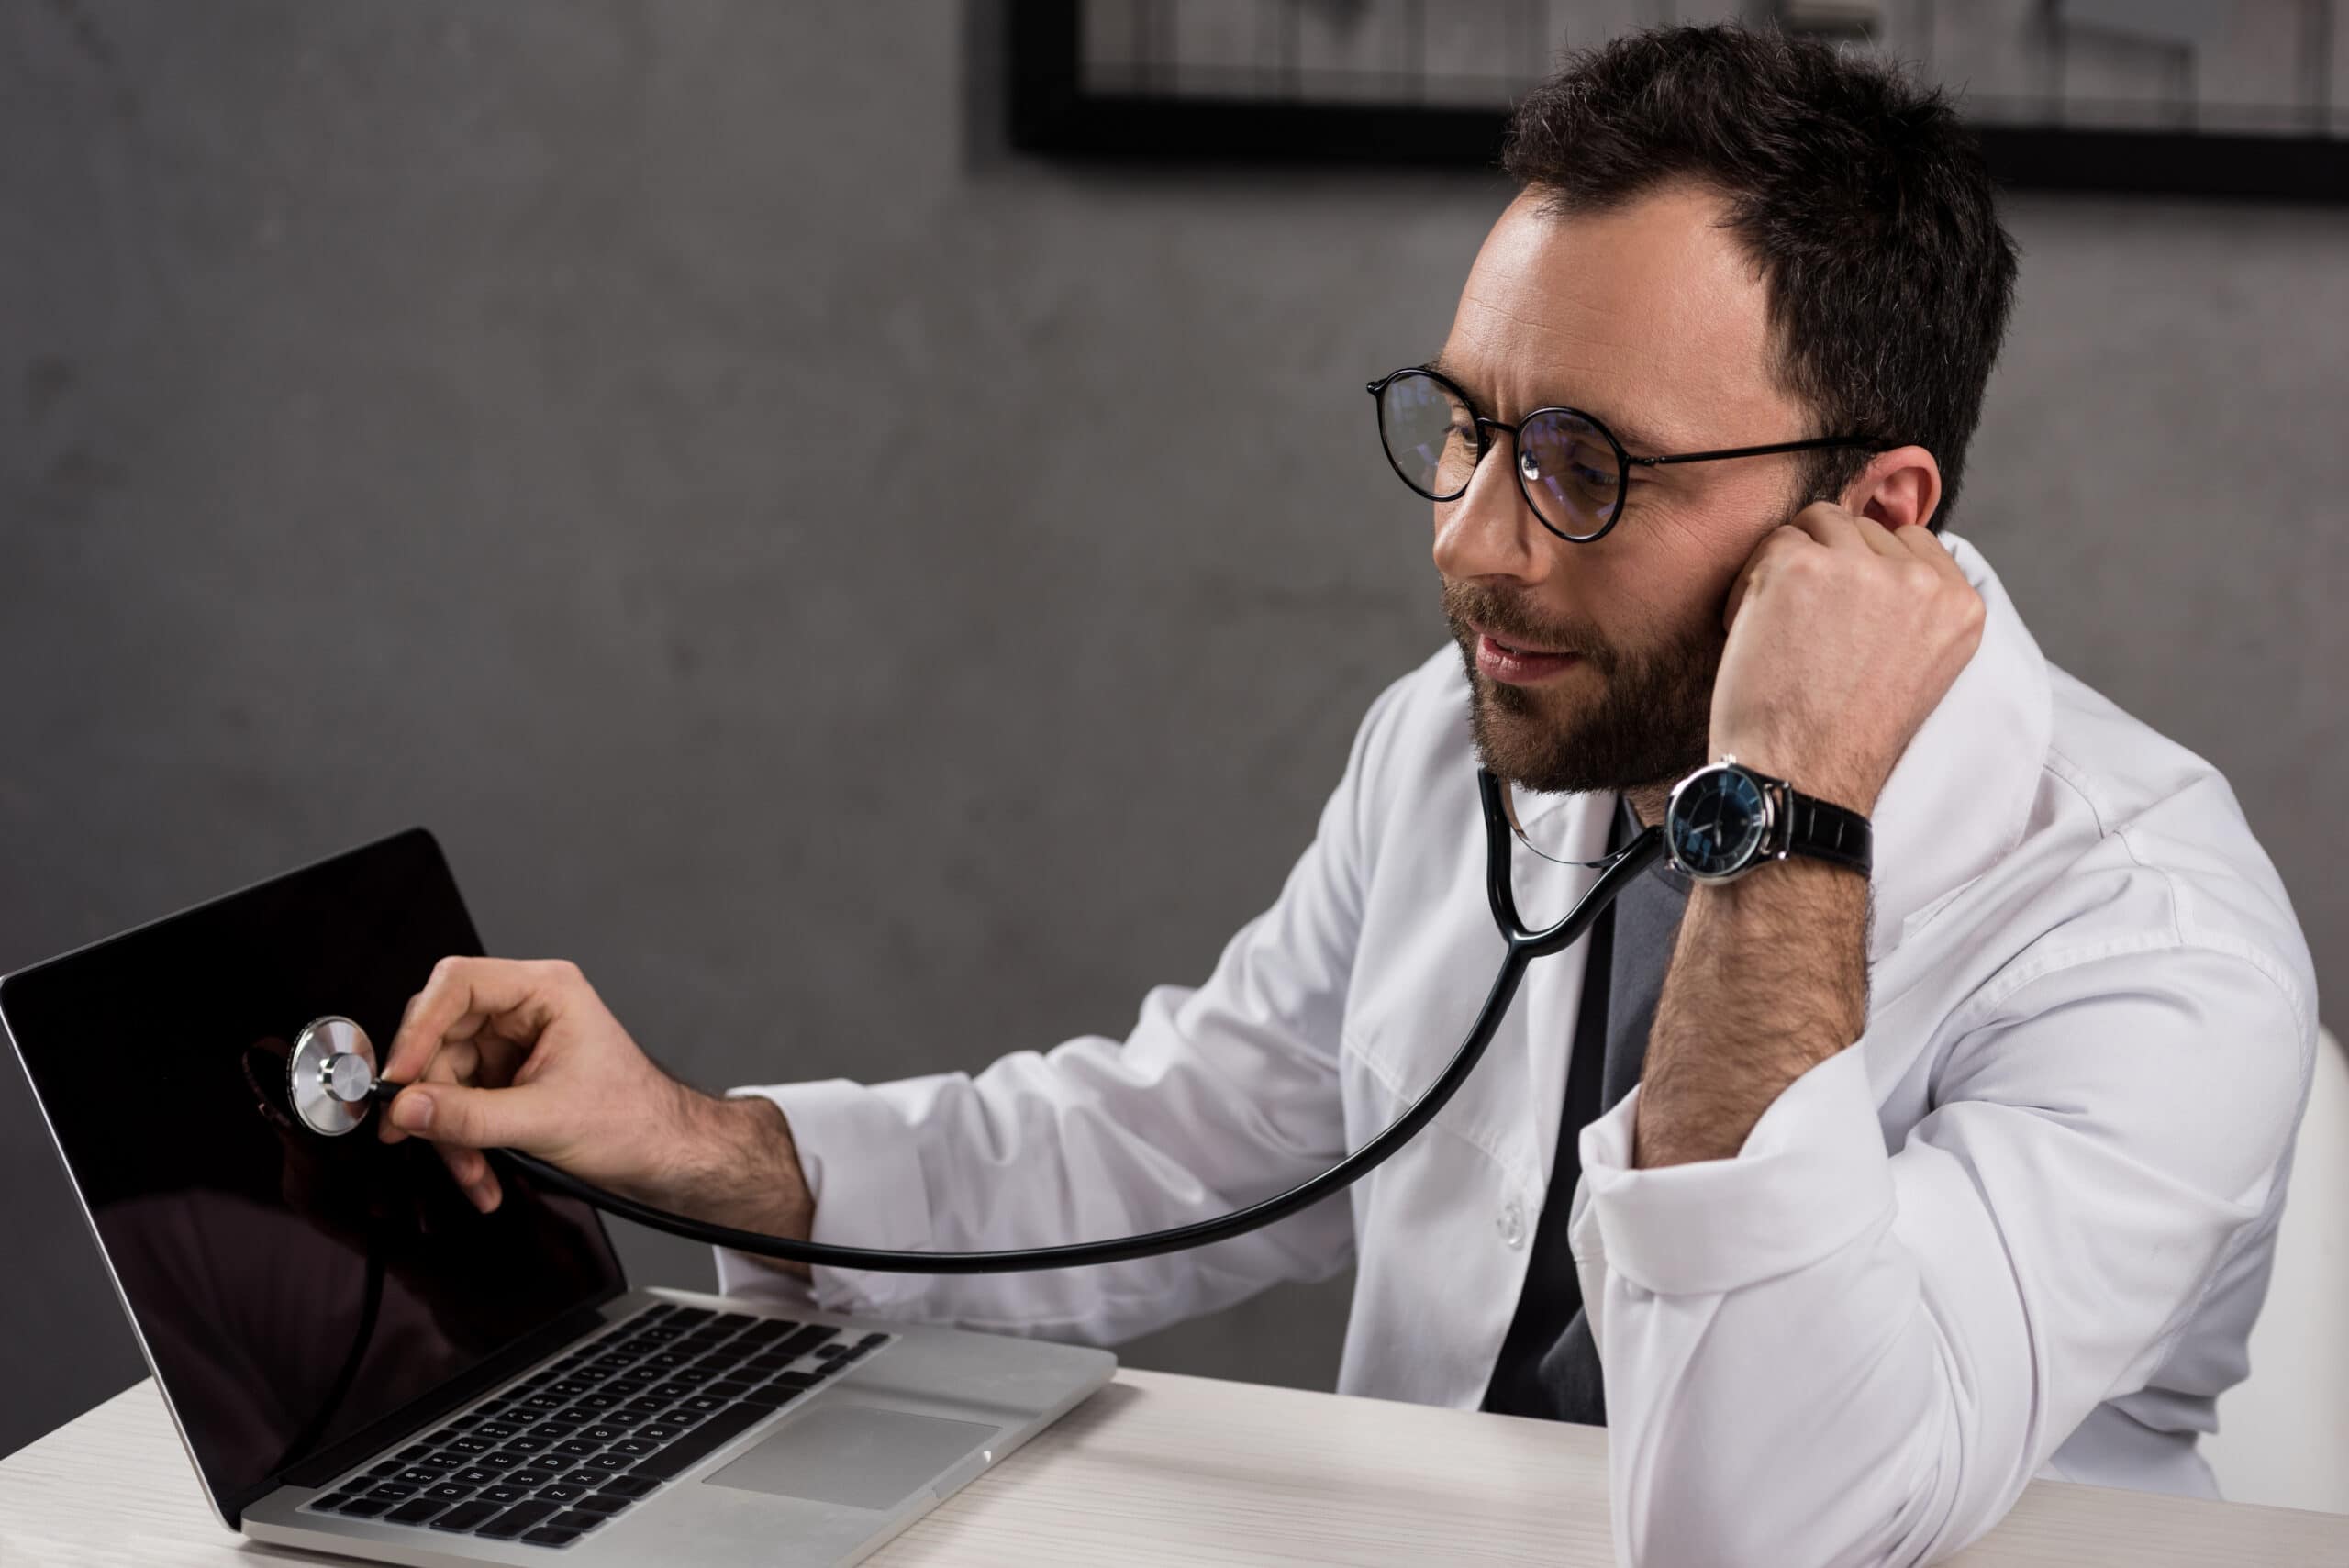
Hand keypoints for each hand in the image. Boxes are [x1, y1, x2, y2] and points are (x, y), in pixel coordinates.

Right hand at [377, 957, 812, 1246]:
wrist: (666, 1156)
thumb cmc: (635, 1120)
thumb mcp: (544, 1120)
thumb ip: (468, 1116)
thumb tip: (405, 1108)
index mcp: (547, 990)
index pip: (458, 984)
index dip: (418, 1028)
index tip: (397, 1076)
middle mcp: (526, 1009)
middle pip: (441, 1035)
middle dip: (430, 1095)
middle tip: (407, 1133)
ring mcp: (514, 1044)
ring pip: (445, 1078)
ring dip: (448, 1133)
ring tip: (471, 1173)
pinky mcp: (508, 1078)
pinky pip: (460, 1103)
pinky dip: (463, 1143)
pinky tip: (480, 1177)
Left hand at [1710, 507, 1983, 816]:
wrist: (1801, 775)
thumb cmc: (1845, 735)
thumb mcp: (1916, 667)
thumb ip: (1914, 606)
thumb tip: (1880, 549)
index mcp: (1961, 605)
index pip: (1911, 542)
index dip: (1867, 570)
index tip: (1844, 616)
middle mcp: (1922, 581)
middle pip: (1864, 529)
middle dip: (1830, 566)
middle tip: (1807, 629)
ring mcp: (1863, 567)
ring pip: (1820, 522)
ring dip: (1793, 563)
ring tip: (1782, 625)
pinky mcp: (1804, 564)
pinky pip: (1773, 541)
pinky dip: (1753, 581)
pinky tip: (1754, 629)